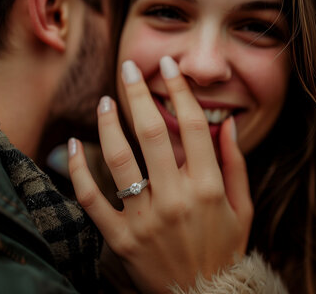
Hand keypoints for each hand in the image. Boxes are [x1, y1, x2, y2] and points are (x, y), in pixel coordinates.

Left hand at [68, 56, 252, 292]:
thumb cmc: (226, 249)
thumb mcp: (243, 208)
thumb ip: (236, 164)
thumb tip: (227, 122)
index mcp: (208, 187)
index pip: (192, 125)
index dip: (179, 89)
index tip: (169, 66)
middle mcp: (176, 198)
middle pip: (151, 132)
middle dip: (139, 93)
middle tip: (130, 68)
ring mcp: (145, 219)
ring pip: (118, 159)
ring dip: (107, 123)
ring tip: (105, 101)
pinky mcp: (121, 238)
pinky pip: (91, 199)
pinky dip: (77, 170)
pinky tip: (73, 145)